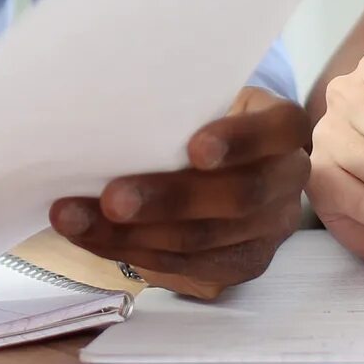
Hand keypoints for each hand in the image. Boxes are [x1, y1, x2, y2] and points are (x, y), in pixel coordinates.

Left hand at [52, 86, 308, 288]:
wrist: (231, 159)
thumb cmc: (204, 115)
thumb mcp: (204, 97)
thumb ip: (178, 107)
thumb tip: (106, 110)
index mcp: (283, 127)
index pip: (279, 130)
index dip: (240, 140)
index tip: (195, 148)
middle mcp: (288, 180)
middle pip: (238, 197)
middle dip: (169, 201)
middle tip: (112, 199)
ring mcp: (269, 229)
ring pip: (205, 240)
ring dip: (133, 235)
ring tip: (75, 220)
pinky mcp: (243, 264)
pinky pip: (187, 266)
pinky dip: (132, 251)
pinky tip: (92, 237)